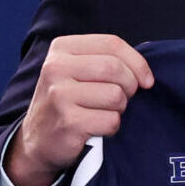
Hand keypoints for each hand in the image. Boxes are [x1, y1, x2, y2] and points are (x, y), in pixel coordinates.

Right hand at [5, 34, 153, 185]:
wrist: (38, 141)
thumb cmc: (68, 102)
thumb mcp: (78, 71)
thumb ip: (107, 60)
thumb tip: (146, 72)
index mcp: (62, 49)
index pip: (112, 44)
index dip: (137, 62)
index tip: (146, 81)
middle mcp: (56, 67)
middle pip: (115, 68)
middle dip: (130, 86)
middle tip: (123, 99)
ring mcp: (60, 95)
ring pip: (116, 95)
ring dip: (120, 108)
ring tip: (105, 112)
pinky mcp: (68, 122)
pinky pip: (110, 120)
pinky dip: (112, 127)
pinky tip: (97, 128)